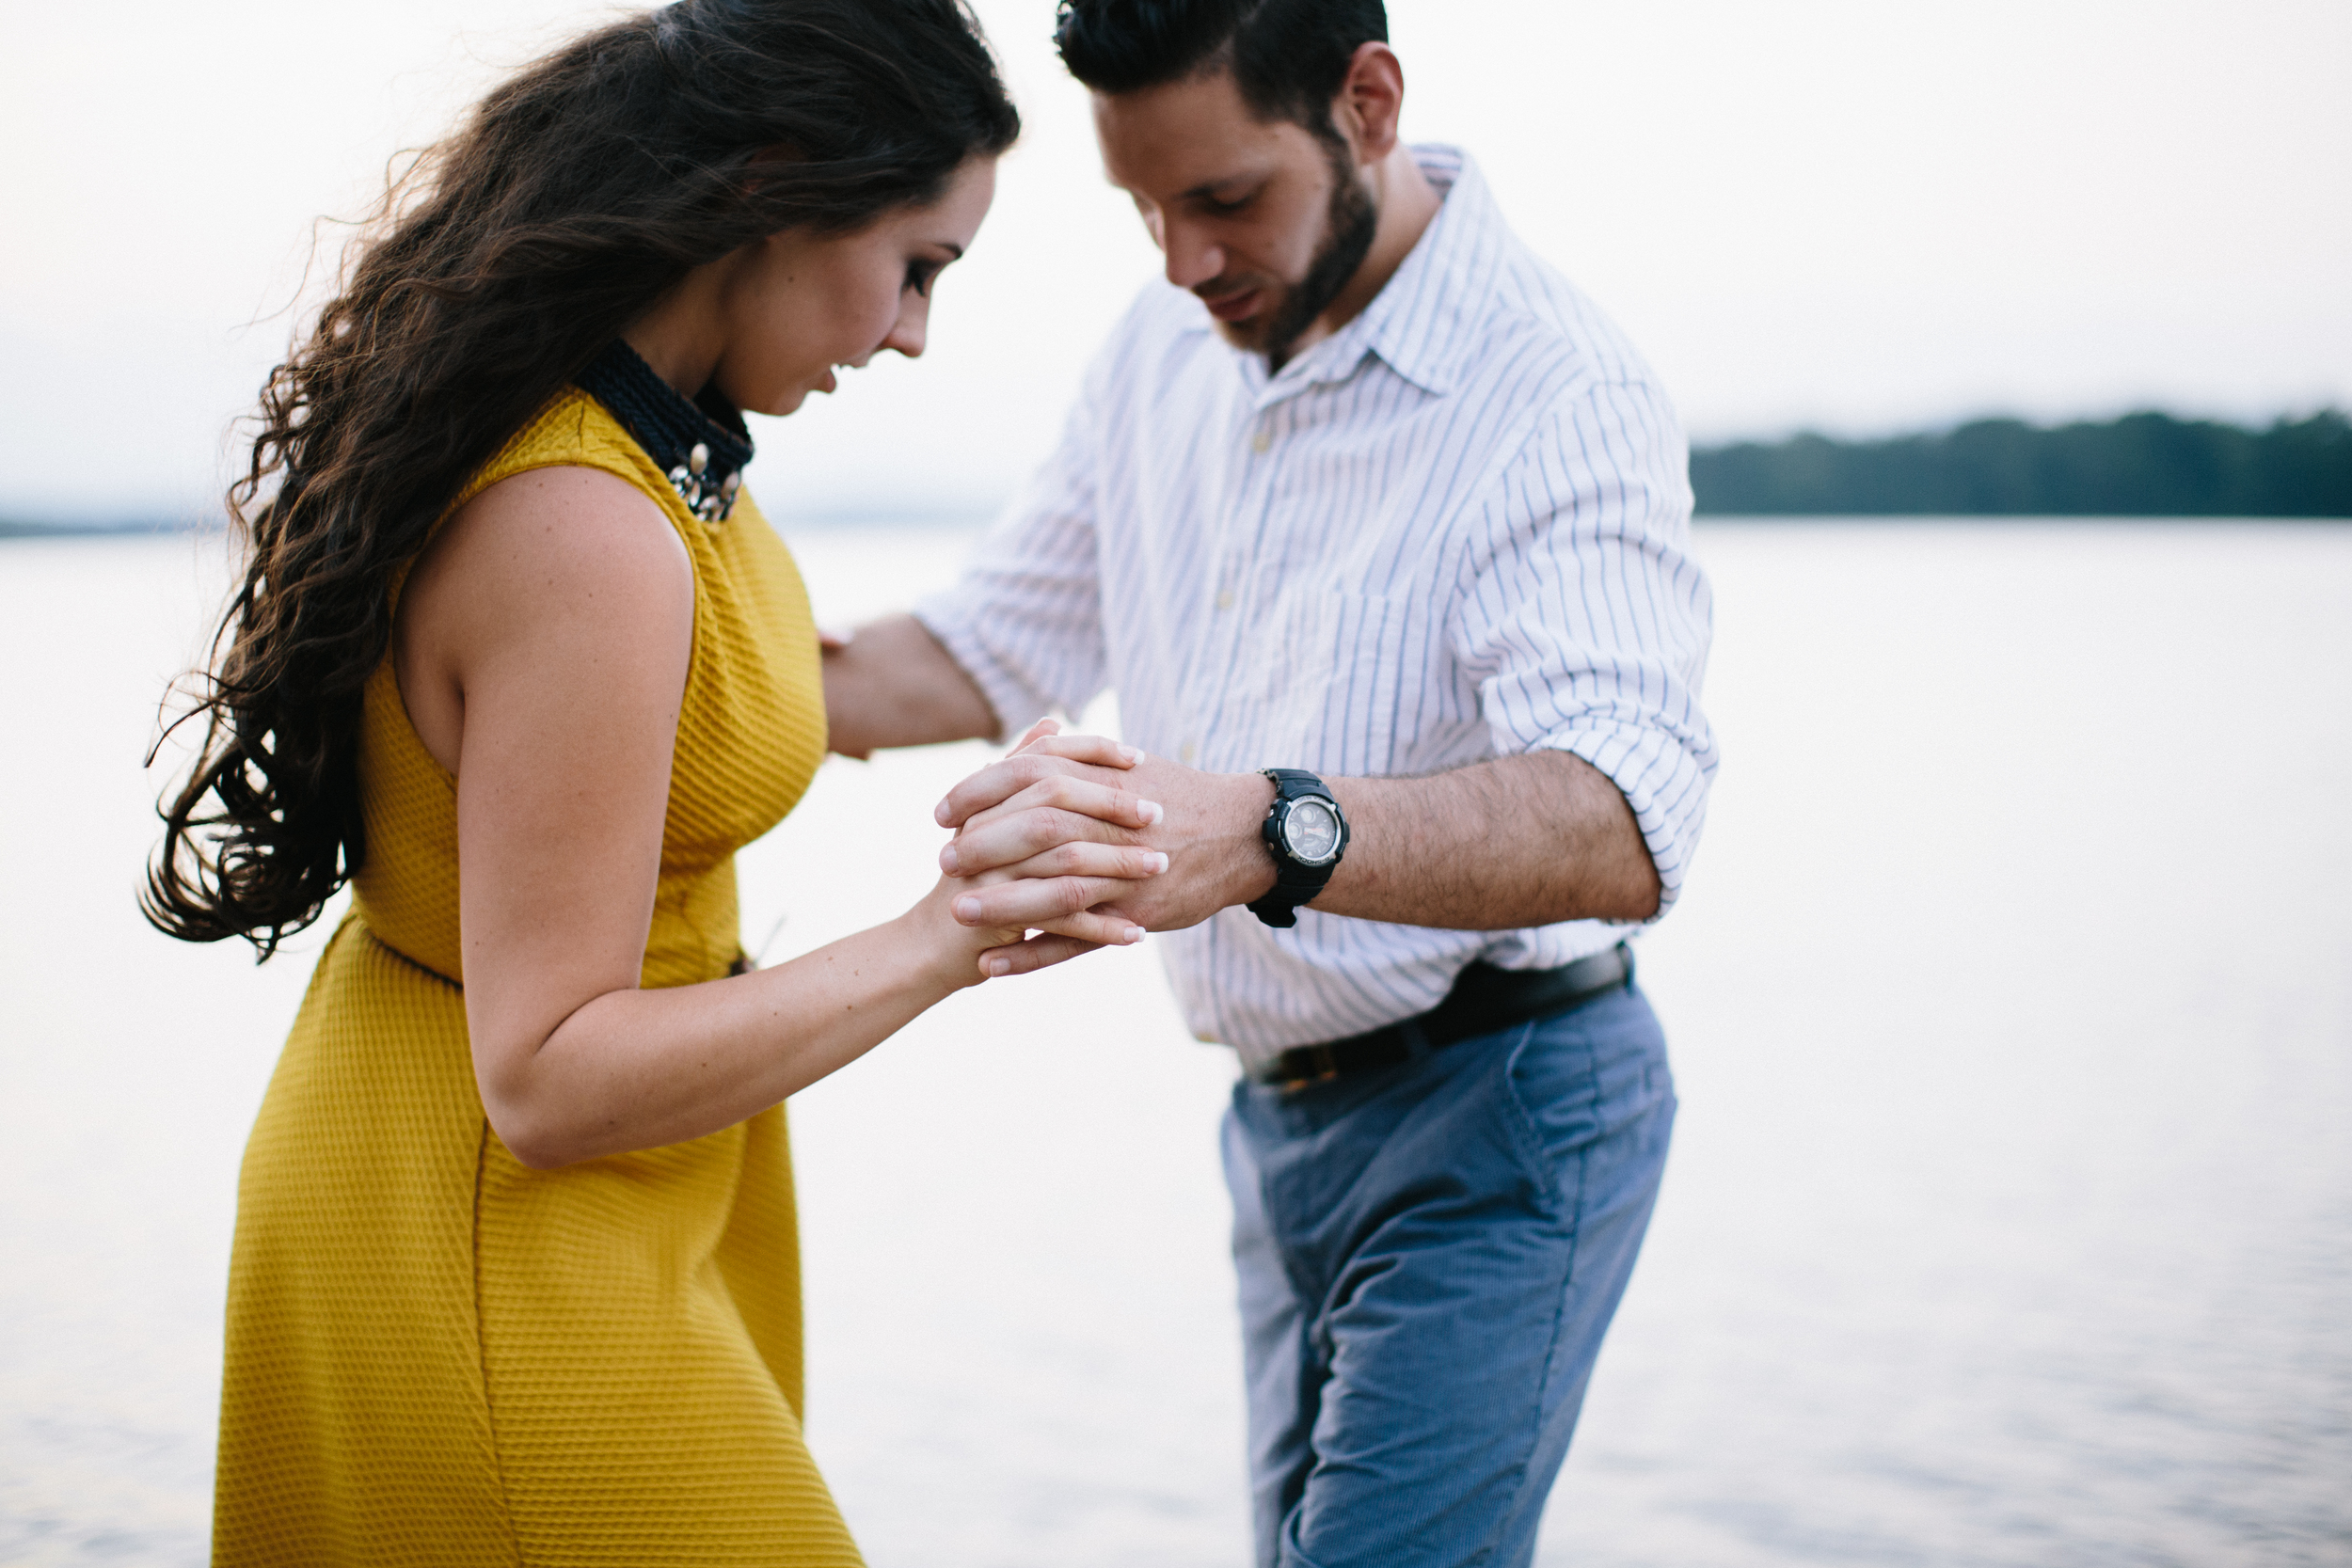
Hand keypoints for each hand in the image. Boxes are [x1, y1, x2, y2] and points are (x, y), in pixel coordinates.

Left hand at [938, 736, 1278, 965]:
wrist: (1246, 835)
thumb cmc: (1182, 797)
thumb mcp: (1131, 768)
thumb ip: (1080, 757)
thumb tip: (1035, 739)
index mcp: (1104, 781)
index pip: (1028, 778)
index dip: (979, 794)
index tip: (943, 810)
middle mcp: (1113, 825)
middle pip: (1035, 833)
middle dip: (983, 848)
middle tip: (943, 862)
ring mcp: (1126, 873)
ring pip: (1055, 890)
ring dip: (1001, 903)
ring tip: (956, 914)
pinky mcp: (1138, 913)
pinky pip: (1078, 940)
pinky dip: (1032, 955)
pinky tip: (992, 965)